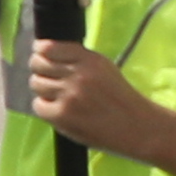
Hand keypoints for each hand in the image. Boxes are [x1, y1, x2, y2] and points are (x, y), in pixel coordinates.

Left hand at [19, 34, 164, 154]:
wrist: (139, 127)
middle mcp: (79, 75)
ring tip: (61, 98)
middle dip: (40, 70)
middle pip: (38, 64)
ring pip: (36, 84)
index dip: (40, 51)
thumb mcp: (105, 69)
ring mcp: (70, 95)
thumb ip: (79, 60)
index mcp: (91, 60)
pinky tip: (61, 111)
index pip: (49, 47)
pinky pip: (38, 105)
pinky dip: (46, 109)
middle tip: (49, 78)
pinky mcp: (63, 115)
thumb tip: (45, 51)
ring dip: (44, 90)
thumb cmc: (120, 99)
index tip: (39, 53)